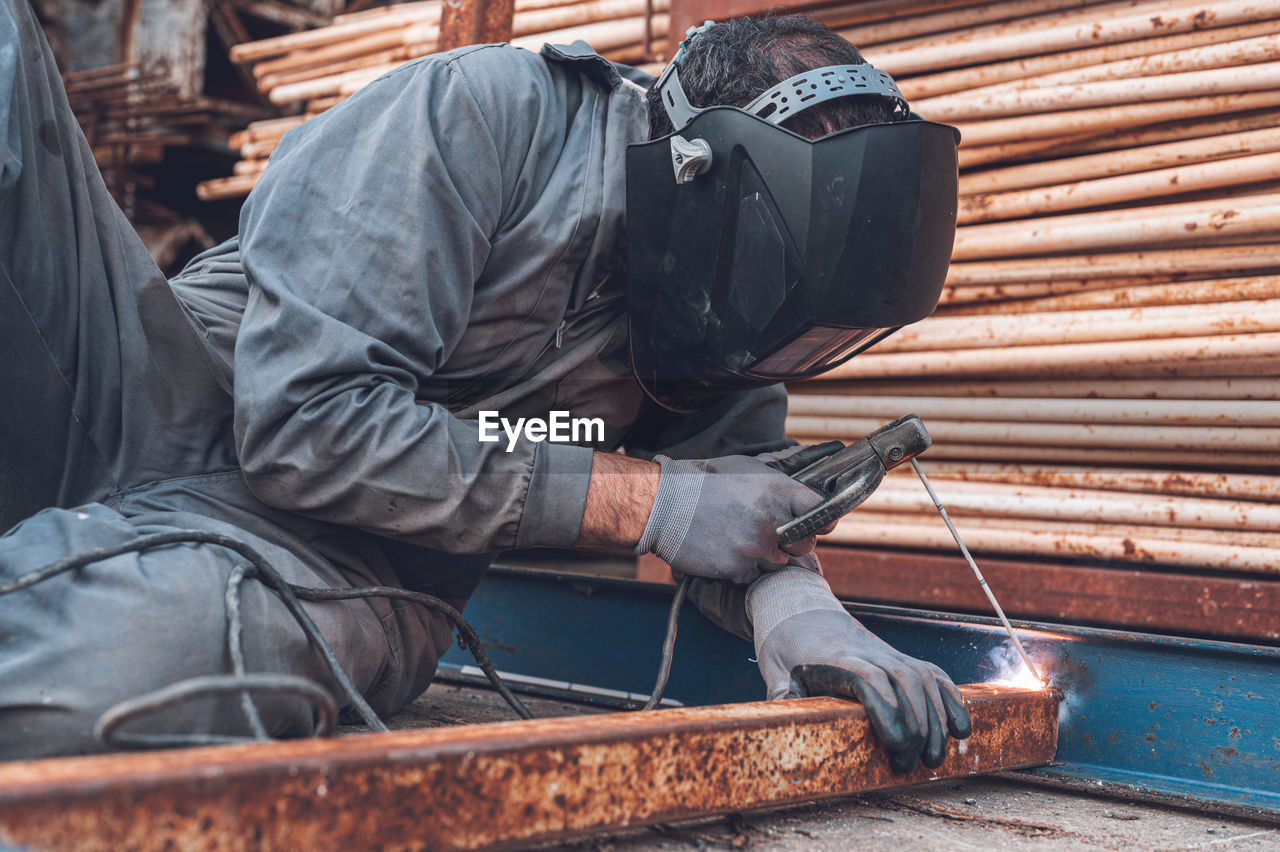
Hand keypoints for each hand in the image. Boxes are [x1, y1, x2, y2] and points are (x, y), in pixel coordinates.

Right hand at [635, 454, 823, 583]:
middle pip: (806, 543)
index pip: (821, 510)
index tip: (819, 523)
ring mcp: (756, 546)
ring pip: (779, 562)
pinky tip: (724, 549)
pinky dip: (742, 567)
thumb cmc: (703, 481)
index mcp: (778, 490)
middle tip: (772, 534)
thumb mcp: (746, 468)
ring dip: (766, 555)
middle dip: (793, 541)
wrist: (664, 503)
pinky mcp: (738, 568)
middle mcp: (772, 519)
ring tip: (740, 539)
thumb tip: (802, 489)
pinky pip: (752, 574)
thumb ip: (778, 482)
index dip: (823, 519)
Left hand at [748, 568, 970, 771]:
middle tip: (917, 764)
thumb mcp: (773, 666)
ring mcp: (885, 652)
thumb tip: (776, 721)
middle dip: (919, 725)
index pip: (870, 679)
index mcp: (834, 656)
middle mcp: (867, 651)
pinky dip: (949, 698)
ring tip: (937, 757)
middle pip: (905, 682)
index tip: (897, 746)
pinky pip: (931, 672)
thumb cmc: (785, 644)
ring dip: (938, 718)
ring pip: (923, 678)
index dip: (890, 711)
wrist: (800, 609)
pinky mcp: (896, 656)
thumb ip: (778, 693)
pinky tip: (959, 727)